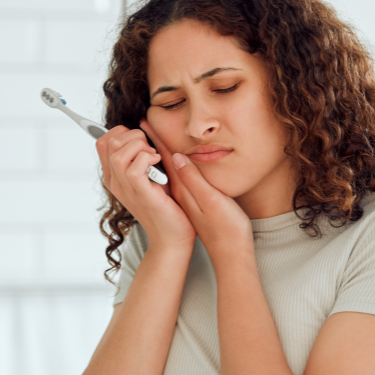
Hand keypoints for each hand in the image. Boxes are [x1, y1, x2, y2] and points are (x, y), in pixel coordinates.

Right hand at [96, 125, 195, 251]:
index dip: (121, 131)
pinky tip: (158, 163)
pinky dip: (148, 158)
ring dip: (140, 146)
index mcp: (114, 176)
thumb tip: (144, 124)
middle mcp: (115, 182)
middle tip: (150, 150)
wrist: (171, 236)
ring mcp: (125, 188)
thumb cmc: (165, 205)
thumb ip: (143, 154)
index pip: (102, 142)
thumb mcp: (151, 174)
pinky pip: (133, 166)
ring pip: (118, 152)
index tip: (140, 141)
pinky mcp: (139, 193)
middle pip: (109, 142)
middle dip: (133, 135)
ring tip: (154, 157)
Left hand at [141, 120, 252, 264]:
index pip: (166, 157)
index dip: (156, 138)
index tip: (144, 121)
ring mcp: (187, 198)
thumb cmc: (226, 229)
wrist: (230, 254)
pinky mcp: (194, 203)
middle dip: (153, 142)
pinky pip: (178, 178)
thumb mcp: (211, 201)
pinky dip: (173, 165)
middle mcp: (182, 191)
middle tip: (144, 124)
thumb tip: (177, 157)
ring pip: (170, 169)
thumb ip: (194, 179)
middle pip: (165, 161)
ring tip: (153, 137)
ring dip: (161, 151)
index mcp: (184, 188)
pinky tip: (175, 161)